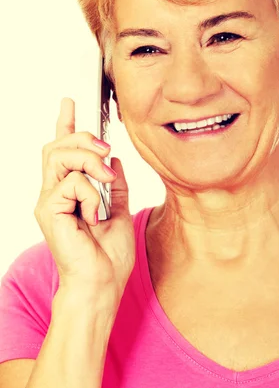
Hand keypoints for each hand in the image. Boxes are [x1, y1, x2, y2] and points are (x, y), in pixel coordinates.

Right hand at [35, 97, 135, 305]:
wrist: (102, 284)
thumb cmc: (108, 257)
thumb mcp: (121, 212)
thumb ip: (117, 186)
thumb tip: (116, 161)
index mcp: (71, 193)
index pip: (62, 151)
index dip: (66, 124)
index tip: (71, 103)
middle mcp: (55, 193)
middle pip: (57, 146)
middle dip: (83, 137)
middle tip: (106, 148)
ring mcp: (50, 201)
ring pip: (60, 156)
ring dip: (90, 161)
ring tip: (107, 180)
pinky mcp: (49, 209)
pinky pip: (71, 182)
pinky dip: (91, 193)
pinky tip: (95, 214)